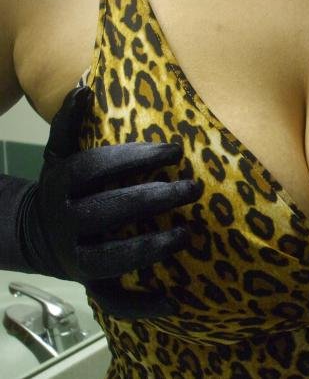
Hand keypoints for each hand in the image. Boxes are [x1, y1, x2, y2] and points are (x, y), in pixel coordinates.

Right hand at [21, 85, 201, 318]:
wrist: (33, 234)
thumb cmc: (61, 187)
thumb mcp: (57, 153)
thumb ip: (70, 123)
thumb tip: (84, 84)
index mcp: (61, 185)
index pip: (97, 168)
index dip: (135, 157)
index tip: (175, 148)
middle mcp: (67, 222)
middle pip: (110, 210)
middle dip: (154, 199)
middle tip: (194, 187)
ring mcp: (76, 257)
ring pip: (112, 257)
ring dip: (151, 247)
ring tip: (189, 234)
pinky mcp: (89, 284)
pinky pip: (113, 301)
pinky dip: (142, 304)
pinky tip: (174, 302)